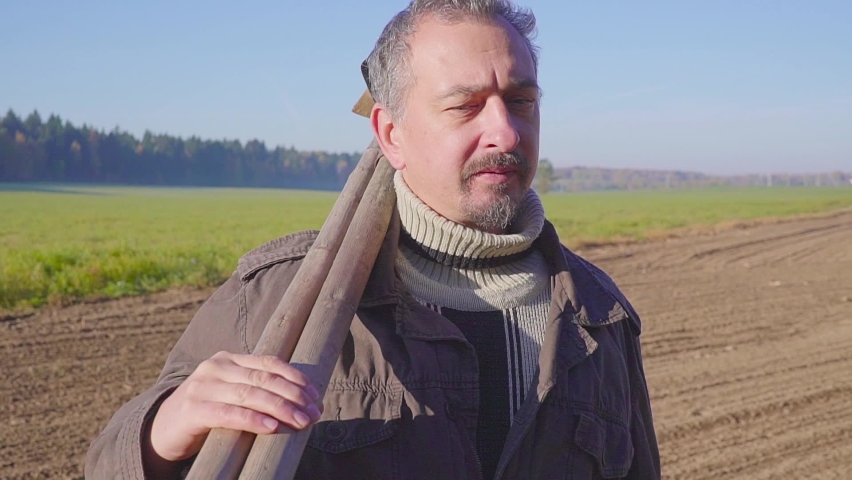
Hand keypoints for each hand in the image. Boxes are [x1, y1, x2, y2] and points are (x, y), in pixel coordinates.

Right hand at [148, 351, 322, 462]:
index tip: (315, 394)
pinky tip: (272, 426)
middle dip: (293, 396)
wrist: (161, 430)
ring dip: (280, 408)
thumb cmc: (205, 412)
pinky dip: (253, 419)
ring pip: (250, 394)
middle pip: (263, 379)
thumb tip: (299, 401)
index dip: (295, 377)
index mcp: (228, 359)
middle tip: (314, 412)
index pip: (268, 363)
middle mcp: (215, 367)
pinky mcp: (193, 409)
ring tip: (301, 421)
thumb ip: (255, 389)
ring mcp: (202, 386)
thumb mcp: (230, 394)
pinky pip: (229, 413)